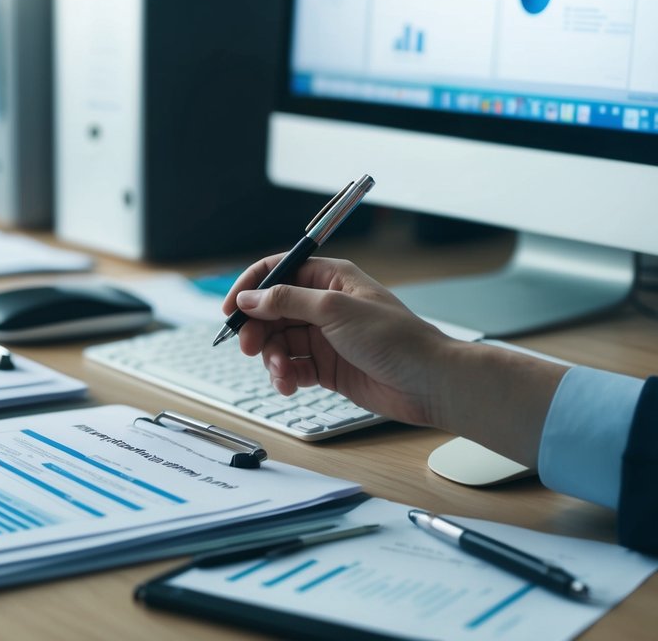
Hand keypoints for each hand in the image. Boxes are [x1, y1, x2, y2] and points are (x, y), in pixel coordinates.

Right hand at [222, 256, 458, 427]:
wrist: (428, 383)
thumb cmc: (394, 339)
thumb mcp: (335, 310)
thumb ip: (287, 301)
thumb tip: (249, 297)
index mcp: (330, 278)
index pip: (278, 271)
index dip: (250, 288)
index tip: (230, 310)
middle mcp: (325, 304)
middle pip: (272, 310)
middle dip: (257, 329)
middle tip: (248, 348)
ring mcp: (325, 337)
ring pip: (279, 342)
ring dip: (272, 358)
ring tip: (283, 374)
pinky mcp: (328, 367)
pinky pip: (293, 367)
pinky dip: (286, 376)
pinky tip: (291, 385)